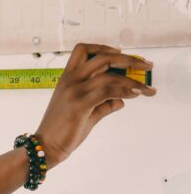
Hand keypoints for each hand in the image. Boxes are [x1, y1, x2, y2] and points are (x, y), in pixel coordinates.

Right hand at [35, 43, 155, 166]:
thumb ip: (103, 103)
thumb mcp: (85, 112)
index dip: (104, 48)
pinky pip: (108, 91)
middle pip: (102, 57)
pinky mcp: (80, 104)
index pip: (84, 50)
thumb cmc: (62, 129)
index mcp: (67, 78)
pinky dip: (125, 91)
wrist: (46, 145)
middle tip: (146, 65)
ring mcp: (74, 91)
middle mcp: (70, 80)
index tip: (121, 54)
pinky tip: (135, 95)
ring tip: (147, 89)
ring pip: (110, 76)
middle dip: (128, 59)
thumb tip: (121, 100)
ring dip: (133, 80)